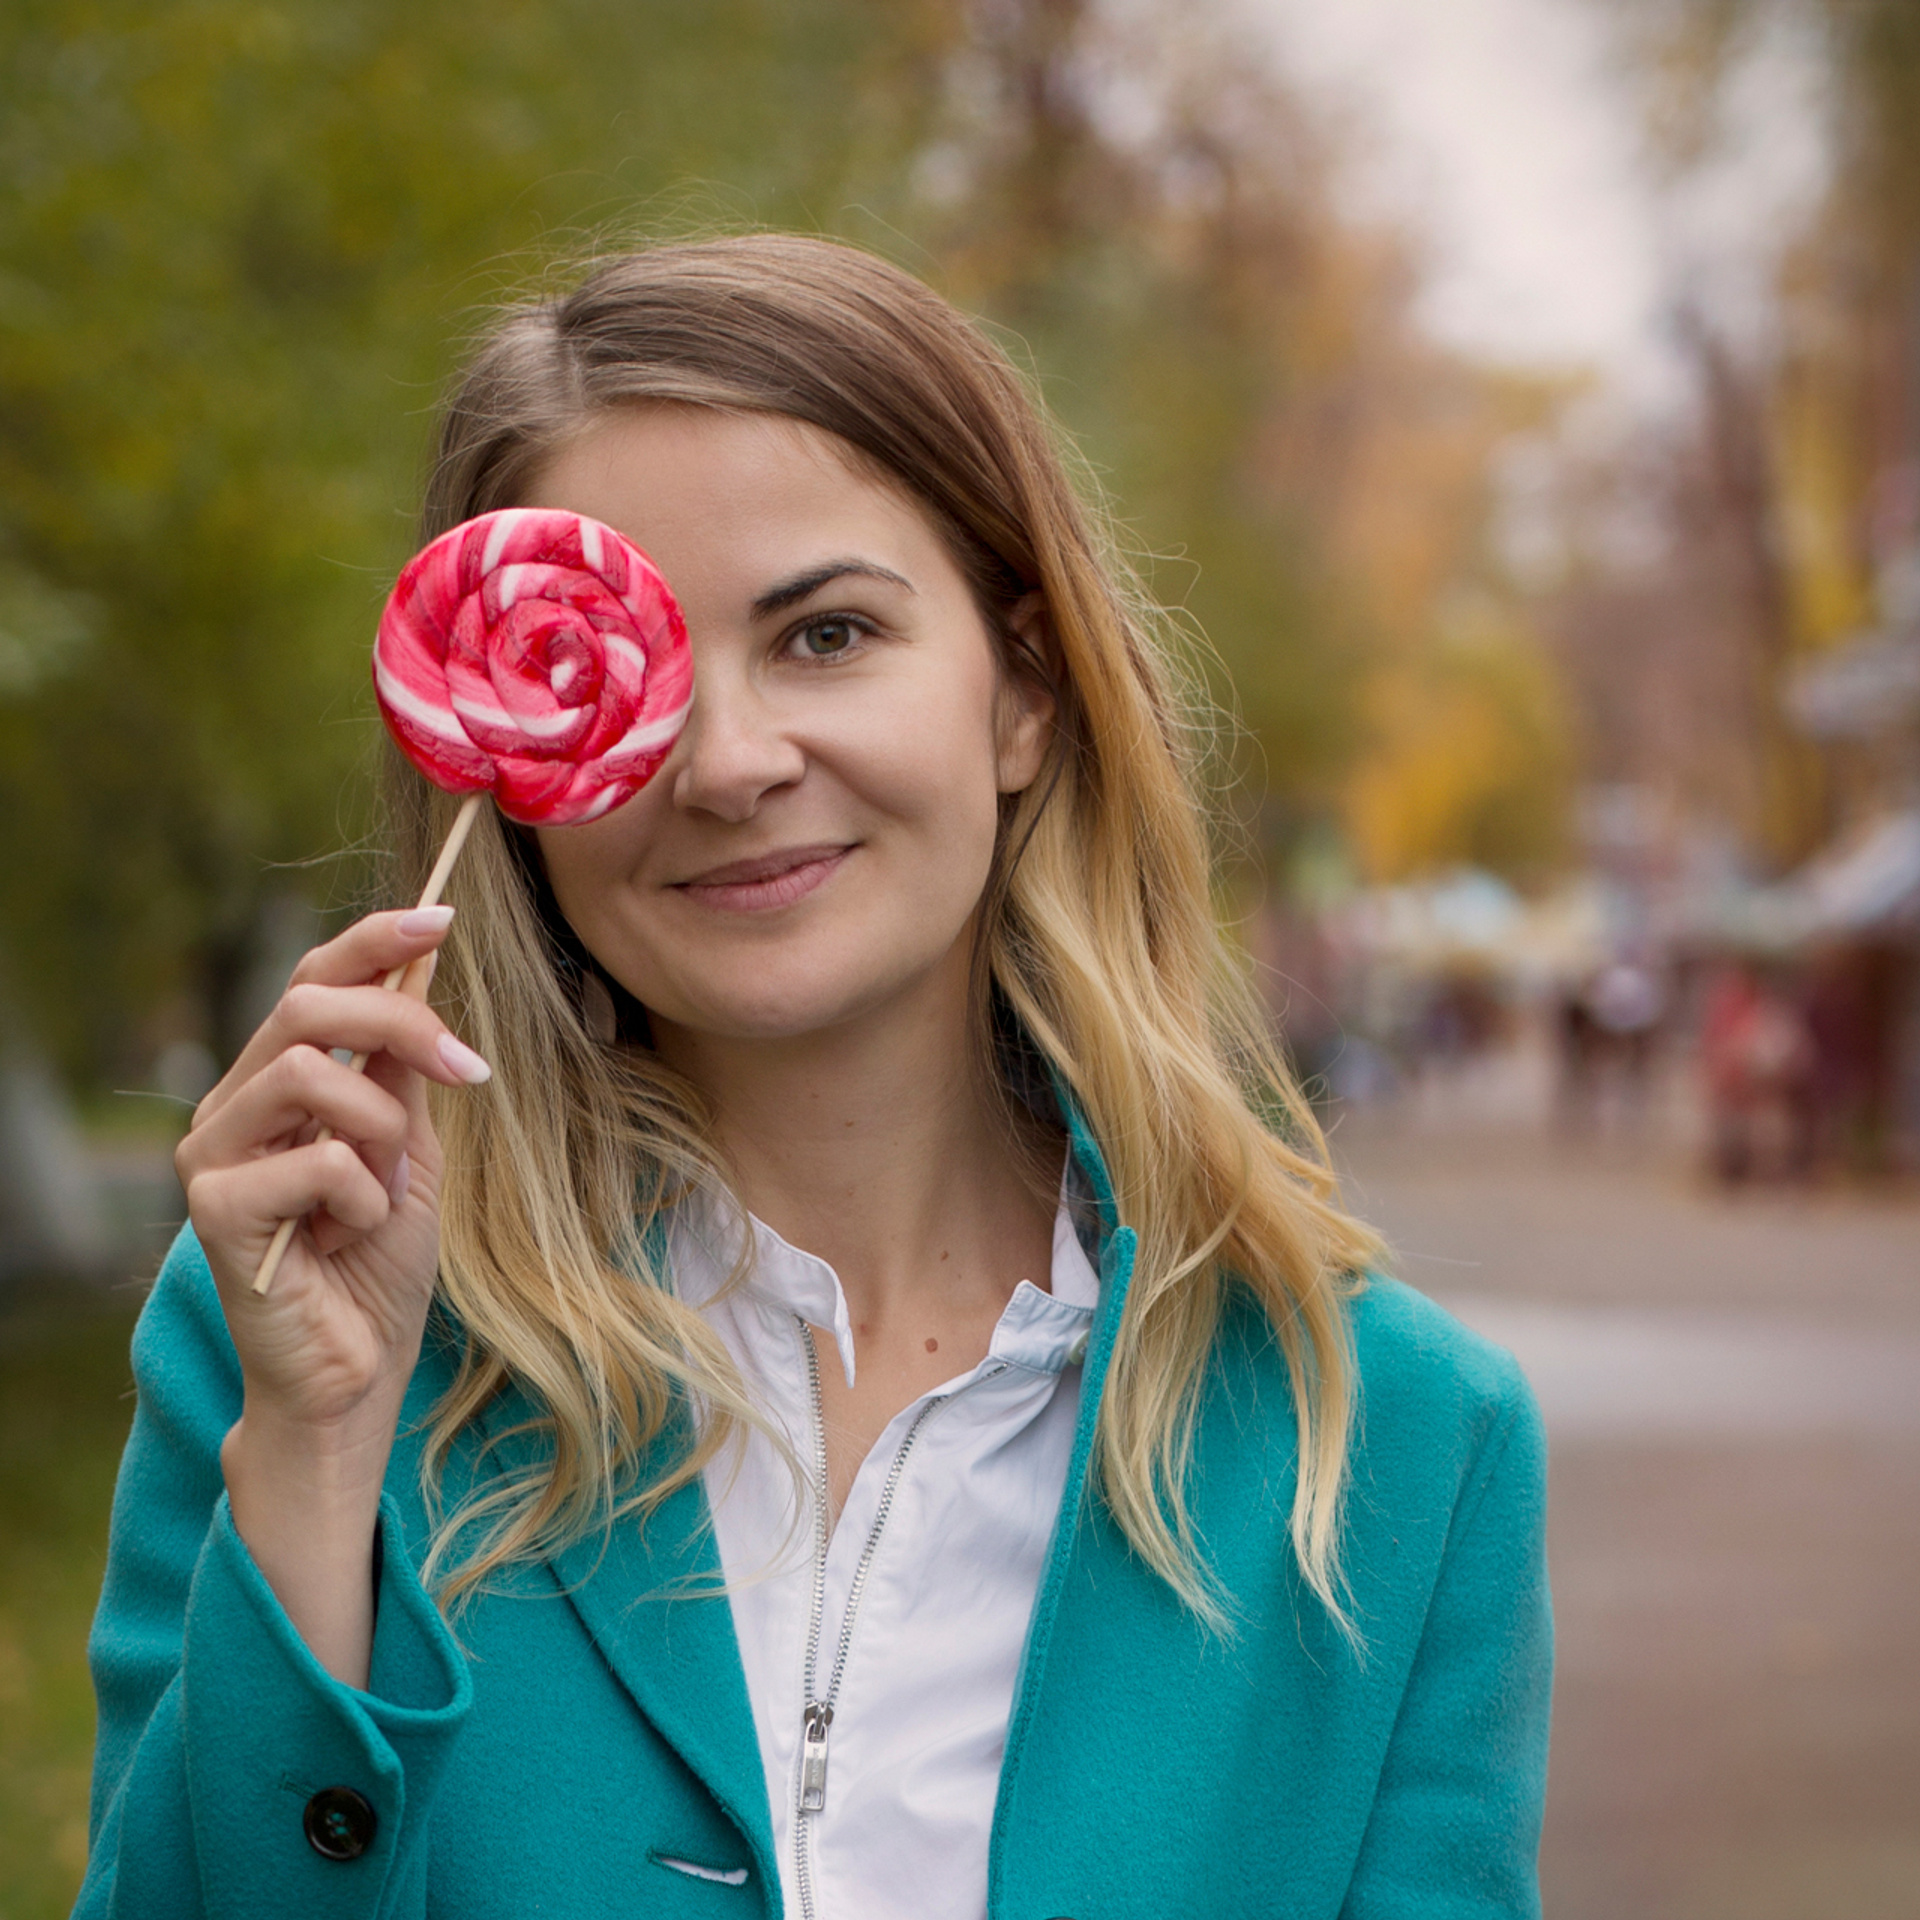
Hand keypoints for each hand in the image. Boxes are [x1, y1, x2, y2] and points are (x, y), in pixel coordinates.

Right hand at [175, 906, 490, 1681]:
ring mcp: (214, 1155)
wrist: (356, 1373)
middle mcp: (233, 1106)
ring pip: (309, 1074)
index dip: (374, 940)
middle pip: (306, 1003)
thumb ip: (402, 1072)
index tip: (444, 916)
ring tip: (387, 1189)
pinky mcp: (215, 1210)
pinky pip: (316, 1160)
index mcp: (279, 1082)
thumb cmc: (378, 1265)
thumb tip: (422, 970)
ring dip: (381, 1128)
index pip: (314, 980)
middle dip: (402, 1020)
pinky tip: (347, 1238)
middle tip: (470, 1069)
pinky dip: (361, 1197)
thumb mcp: (410, 1150)